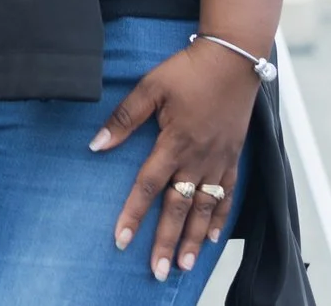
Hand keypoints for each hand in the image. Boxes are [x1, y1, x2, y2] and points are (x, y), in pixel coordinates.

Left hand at [91, 41, 257, 280]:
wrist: (232, 59)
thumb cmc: (188, 70)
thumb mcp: (150, 87)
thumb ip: (124, 118)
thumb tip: (97, 144)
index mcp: (174, 142)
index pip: (148, 186)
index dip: (134, 214)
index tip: (122, 240)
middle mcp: (198, 158)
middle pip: (179, 208)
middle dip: (168, 241)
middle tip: (158, 271)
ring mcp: (219, 160)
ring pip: (205, 208)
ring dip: (195, 239)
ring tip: (186, 266)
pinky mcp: (233, 156)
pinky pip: (228, 194)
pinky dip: (221, 217)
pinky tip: (215, 238)